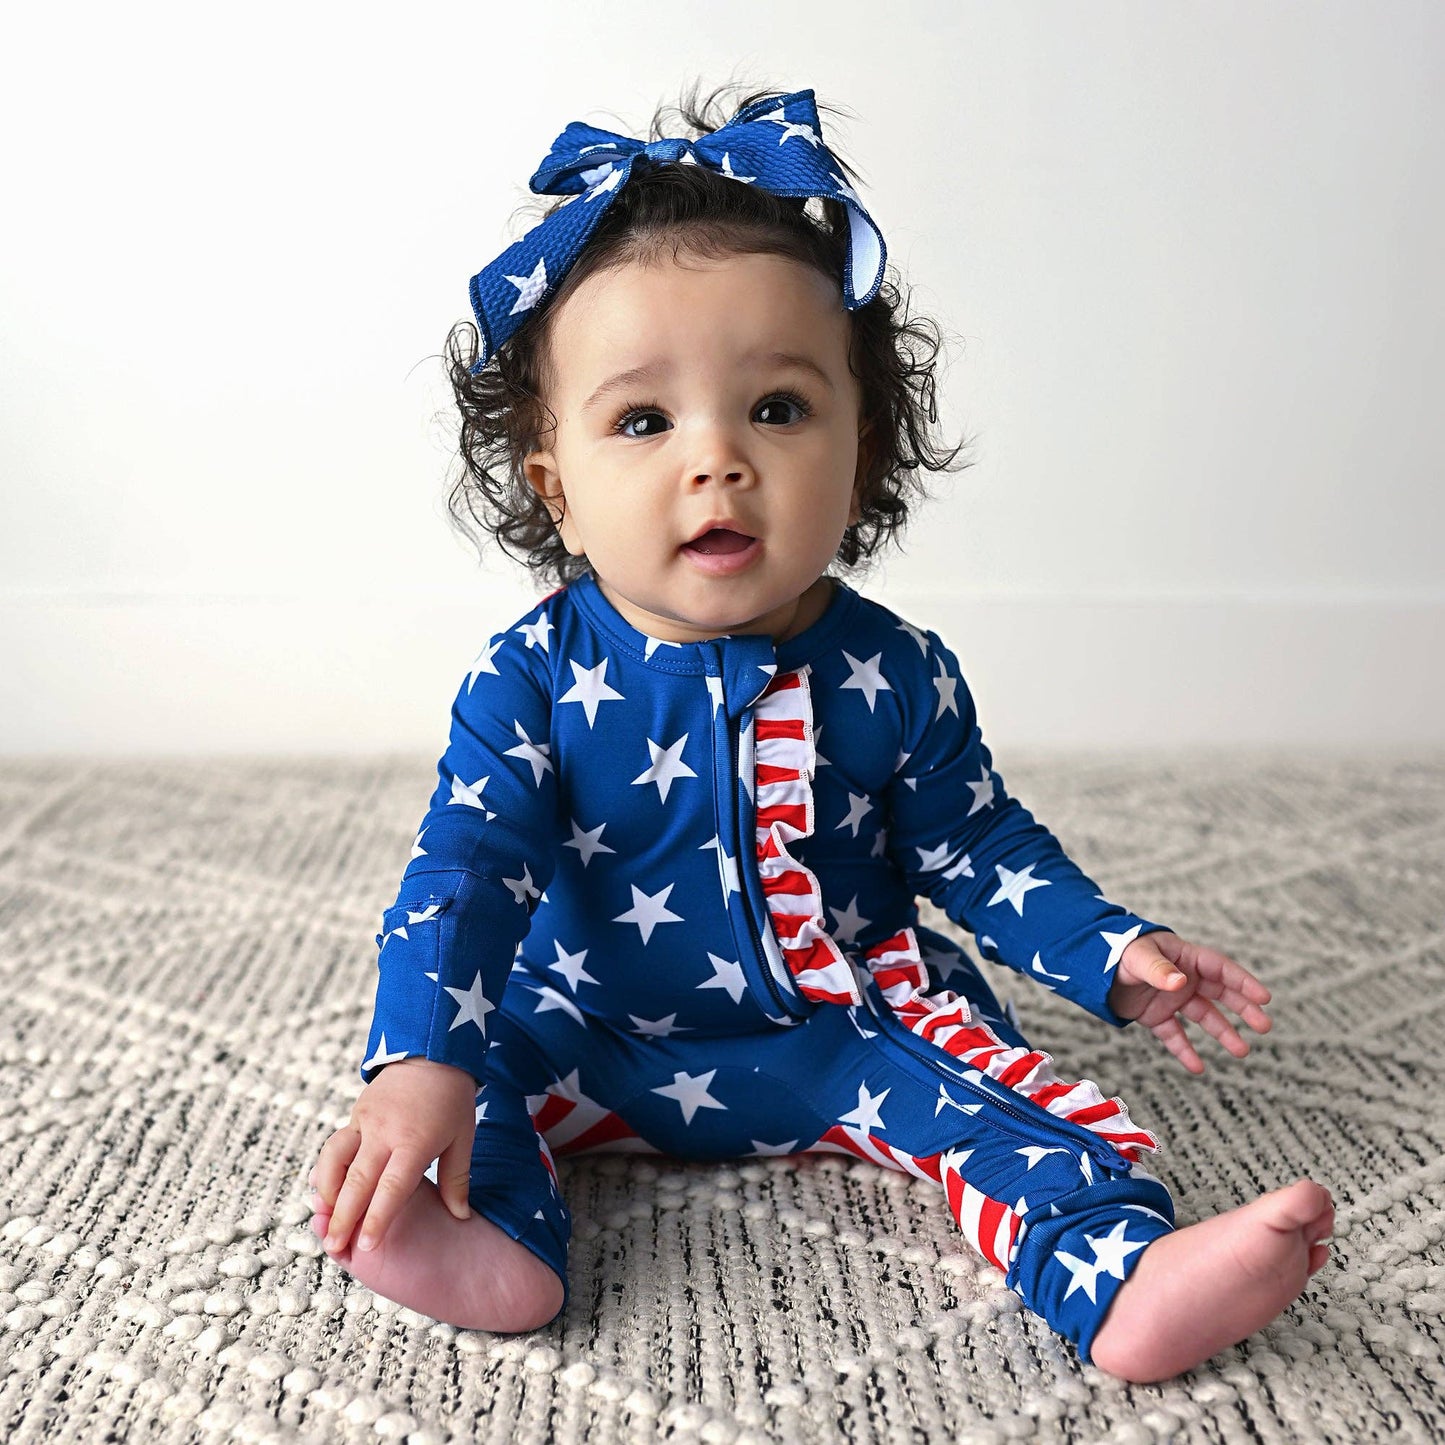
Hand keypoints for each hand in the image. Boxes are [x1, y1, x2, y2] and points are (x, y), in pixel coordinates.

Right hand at [310, 1057, 478, 1253]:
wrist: (433, 1049)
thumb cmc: (452, 1098)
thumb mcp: (463, 1136)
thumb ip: (457, 1179)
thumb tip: (460, 1216)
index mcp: (415, 1142)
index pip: (392, 1188)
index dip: (378, 1219)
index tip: (366, 1247)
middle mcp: (385, 1133)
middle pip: (357, 1181)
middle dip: (344, 1217)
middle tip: (333, 1246)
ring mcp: (366, 1122)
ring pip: (335, 1160)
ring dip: (326, 1191)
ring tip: (323, 1217)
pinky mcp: (355, 1114)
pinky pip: (336, 1146)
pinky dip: (326, 1168)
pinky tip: (323, 1187)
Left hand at [1107, 931, 1272, 1073]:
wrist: (1088, 965)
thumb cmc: (1116, 952)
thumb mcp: (1137, 958)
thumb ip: (1158, 970)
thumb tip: (1180, 983)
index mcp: (1183, 957)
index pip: (1221, 969)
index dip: (1243, 982)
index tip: (1264, 998)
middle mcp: (1182, 978)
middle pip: (1220, 994)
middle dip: (1243, 1009)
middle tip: (1264, 1026)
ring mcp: (1170, 998)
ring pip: (1203, 1017)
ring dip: (1223, 1032)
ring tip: (1242, 1051)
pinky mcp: (1154, 1015)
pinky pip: (1175, 1035)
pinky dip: (1185, 1050)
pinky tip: (1197, 1067)